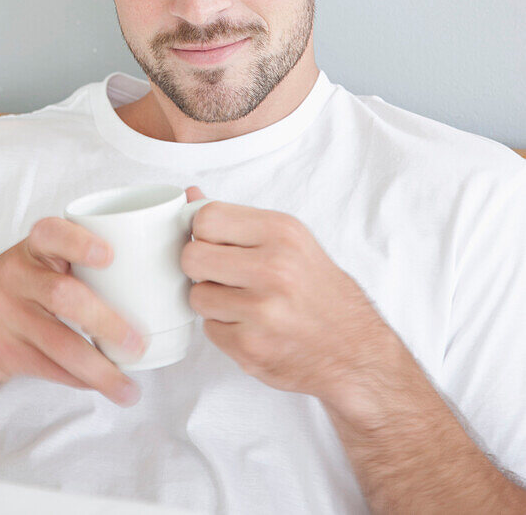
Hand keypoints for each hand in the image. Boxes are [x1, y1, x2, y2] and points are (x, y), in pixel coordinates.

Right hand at [0, 219, 145, 406]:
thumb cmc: (12, 286)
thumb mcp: (31, 261)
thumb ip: (70, 264)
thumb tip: (140, 283)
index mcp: (30, 248)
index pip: (51, 234)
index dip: (79, 243)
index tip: (109, 255)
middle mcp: (13, 277)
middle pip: (64, 297)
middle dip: (106, 322)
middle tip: (139, 343)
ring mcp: (4, 315)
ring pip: (59, 344)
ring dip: (99, 368)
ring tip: (128, 386)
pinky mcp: (1, 351)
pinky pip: (48, 368)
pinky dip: (78, 379)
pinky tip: (98, 384)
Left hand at [182, 186, 392, 406]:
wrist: (356, 351)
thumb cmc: (320, 292)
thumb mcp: (289, 240)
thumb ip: (238, 220)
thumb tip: (189, 194)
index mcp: (282, 232)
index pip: (206, 217)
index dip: (203, 232)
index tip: (215, 243)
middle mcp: (273, 269)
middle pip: (192, 256)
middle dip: (201, 267)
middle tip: (224, 274)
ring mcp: (261, 311)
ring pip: (196, 296)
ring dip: (213, 301)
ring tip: (243, 302)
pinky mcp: (251, 348)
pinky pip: (209, 329)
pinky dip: (224, 329)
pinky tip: (252, 326)